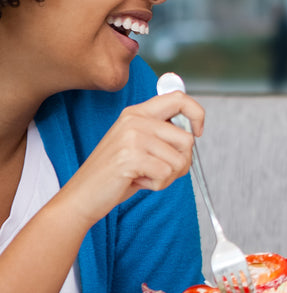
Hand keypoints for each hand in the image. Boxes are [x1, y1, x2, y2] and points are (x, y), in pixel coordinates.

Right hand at [59, 91, 204, 228]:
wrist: (83, 194)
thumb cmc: (116, 172)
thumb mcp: (138, 144)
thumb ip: (162, 132)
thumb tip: (194, 129)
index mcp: (137, 113)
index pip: (179, 98)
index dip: (197, 114)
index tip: (198, 132)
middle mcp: (135, 120)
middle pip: (187, 138)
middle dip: (182, 161)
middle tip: (159, 169)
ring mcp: (132, 137)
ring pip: (180, 160)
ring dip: (168, 176)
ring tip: (144, 175)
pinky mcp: (131, 156)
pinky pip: (166, 174)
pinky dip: (157, 185)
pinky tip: (137, 181)